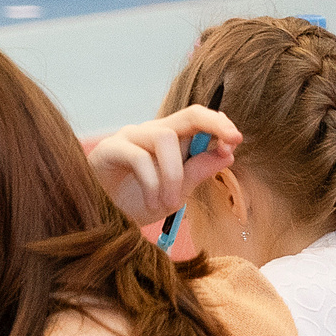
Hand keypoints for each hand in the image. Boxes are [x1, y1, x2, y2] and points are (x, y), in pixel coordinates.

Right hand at [85, 106, 239, 226]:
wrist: (98, 221)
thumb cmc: (134, 204)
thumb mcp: (175, 195)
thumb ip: (197, 172)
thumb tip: (228, 153)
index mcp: (170, 141)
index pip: (199, 120)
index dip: (220, 125)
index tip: (236, 141)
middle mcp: (150, 132)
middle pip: (188, 114)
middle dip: (214, 124)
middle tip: (231, 143)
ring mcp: (129, 138)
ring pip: (165, 137)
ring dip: (174, 174)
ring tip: (170, 203)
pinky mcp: (108, 149)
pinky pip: (138, 156)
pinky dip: (152, 182)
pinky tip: (151, 202)